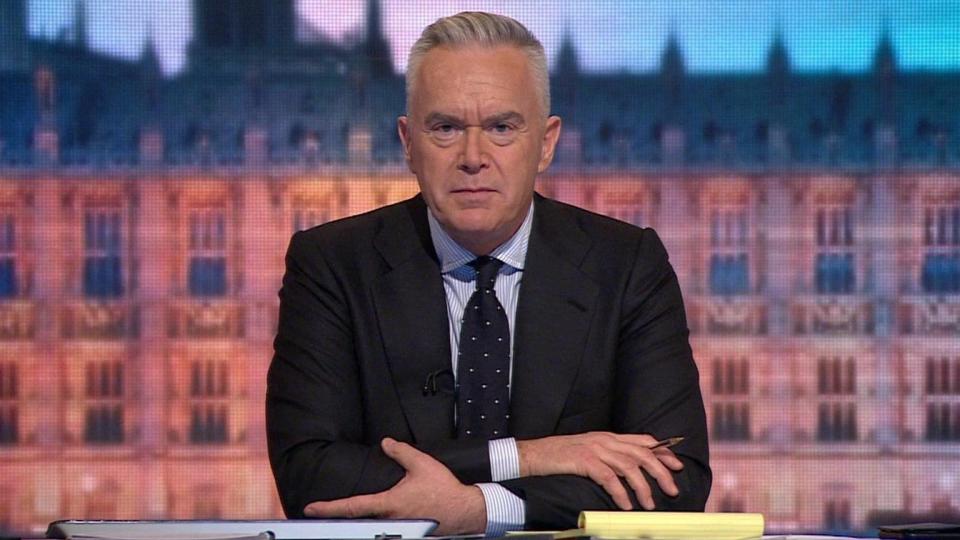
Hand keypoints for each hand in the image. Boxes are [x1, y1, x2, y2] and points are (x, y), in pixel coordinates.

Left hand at [304, 438, 486, 535]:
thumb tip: (385, 443)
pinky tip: (374, 515)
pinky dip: (375, 520)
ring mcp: (398, 527)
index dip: (329, 507)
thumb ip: (401, 451)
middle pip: (358, 520)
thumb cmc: (444, 490)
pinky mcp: (407, 529)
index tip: (311, 508)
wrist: (464, 510)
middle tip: (322, 512)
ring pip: (372, 523)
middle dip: (340, 516)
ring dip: (359, 518)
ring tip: (345, 511)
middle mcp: (390, 519)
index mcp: (389, 503)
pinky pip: (386, 525)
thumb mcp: (421, 464)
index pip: (352, 506)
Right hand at [517, 432, 682, 509]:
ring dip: (643, 487)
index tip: (677, 466)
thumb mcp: (589, 450)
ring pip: (629, 466)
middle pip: (642, 453)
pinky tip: (626, 504)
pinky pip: (609, 477)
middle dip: (661, 472)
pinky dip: (621, 492)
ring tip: (649, 503)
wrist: (535, 454)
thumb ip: (609, 455)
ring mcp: (595, 449)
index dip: (663, 452)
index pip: (643, 440)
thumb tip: (631, 470)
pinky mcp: (584, 460)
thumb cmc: (561, 456)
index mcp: (608, 437)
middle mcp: (605, 440)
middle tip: (672, 489)